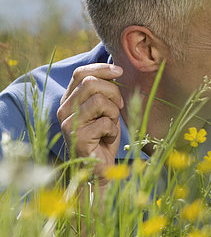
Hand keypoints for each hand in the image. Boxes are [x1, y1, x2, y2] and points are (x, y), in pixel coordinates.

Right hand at [57, 64, 123, 181]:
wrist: (100, 167)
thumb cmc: (104, 137)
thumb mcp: (106, 110)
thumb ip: (105, 92)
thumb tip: (116, 69)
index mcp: (69, 100)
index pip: (81, 73)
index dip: (102, 68)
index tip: (120, 71)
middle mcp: (64, 109)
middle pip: (91, 83)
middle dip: (113, 92)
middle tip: (119, 107)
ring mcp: (68, 123)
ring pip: (100, 101)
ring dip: (114, 113)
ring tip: (111, 125)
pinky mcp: (76, 136)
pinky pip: (105, 122)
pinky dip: (113, 130)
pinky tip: (107, 139)